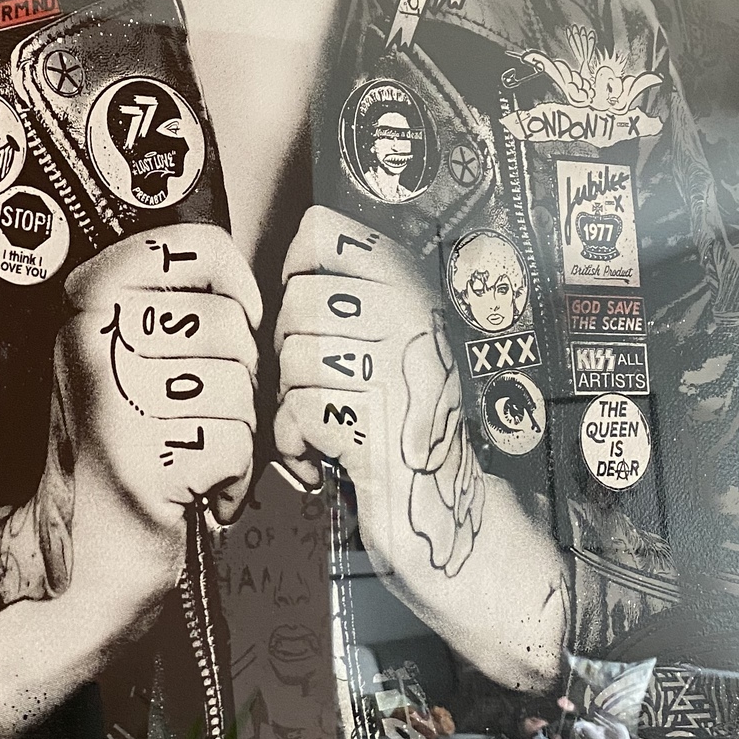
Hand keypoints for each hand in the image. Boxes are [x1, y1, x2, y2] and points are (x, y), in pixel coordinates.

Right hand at [0, 223, 260, 615]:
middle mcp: (89, 346)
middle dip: (240, 375)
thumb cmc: (123, 446)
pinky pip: (236, 444)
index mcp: (86, 308)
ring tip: (193, 450)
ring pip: (240, 387)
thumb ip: (166, 308)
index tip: (238, 313)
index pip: (184, 247)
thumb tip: (240, 281)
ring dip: (236, 430)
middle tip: (202, 411)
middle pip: (228, 325)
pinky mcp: (142, 463)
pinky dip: (234, 477)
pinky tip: (198, 486)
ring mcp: (112, 404)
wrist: (87, 547)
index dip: (233, 278)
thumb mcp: (122, 357)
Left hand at [274, 204, 482, 580]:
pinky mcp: (370, 416)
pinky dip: (299, 442)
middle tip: (328, 386)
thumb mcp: (393, 344)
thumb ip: (353, 297)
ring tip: (334, 422)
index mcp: (410, 286)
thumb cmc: (408, 426)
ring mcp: (392, 365)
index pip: (320, 232)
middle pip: (295, 300)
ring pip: (292, 356)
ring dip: (297, 401)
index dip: (298, 273)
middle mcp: (407, 315)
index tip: (315, 315)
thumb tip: (295, 255)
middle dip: (295, 350)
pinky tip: (328, 453)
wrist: (445, 505)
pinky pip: (296, 409)